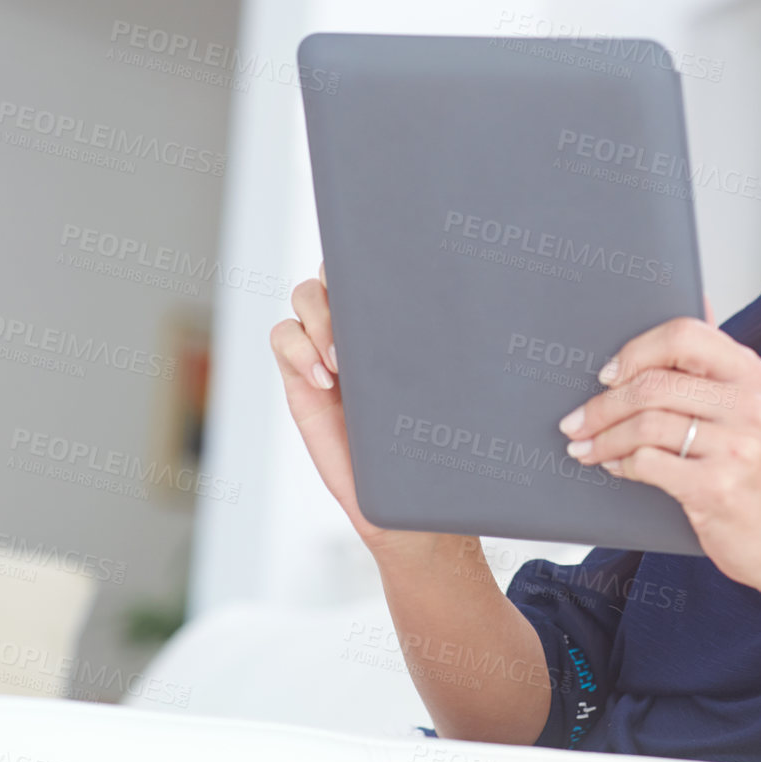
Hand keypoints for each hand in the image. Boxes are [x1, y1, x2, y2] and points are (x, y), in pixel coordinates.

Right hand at [271, 260, 429, 551]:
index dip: (375, 252)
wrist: (407, 509)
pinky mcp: (301, 379)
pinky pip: (281, 337)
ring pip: (304, 297)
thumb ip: (453, 358)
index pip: (382, 264)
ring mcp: (328, 350)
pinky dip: (296, 348)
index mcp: (403, 322)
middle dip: (342, 282)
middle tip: (363, 323)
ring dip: (319, 318)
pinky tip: (324, 380)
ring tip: (342, 364)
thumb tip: (479, 312)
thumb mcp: (455, 397)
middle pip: (335, 269)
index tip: (386, 270)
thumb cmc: (440, 454)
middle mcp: (363, 330)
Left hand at [556, 308, 760, 588]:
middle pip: (653, 386)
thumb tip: (698, 299)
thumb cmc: (757, 468)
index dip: (636, 351)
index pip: (684, 335)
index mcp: (752, 374)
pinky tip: (615, 466)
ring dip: (603, 438)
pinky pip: (650, 463)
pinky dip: (622, 464)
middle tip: (576, 421)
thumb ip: (716, 362)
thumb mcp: (748, 407)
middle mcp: (750, 405)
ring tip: (585, 447)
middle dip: (602, 406)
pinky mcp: (718, 487)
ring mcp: (737, 447)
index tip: (607, 373)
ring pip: (645, 426)